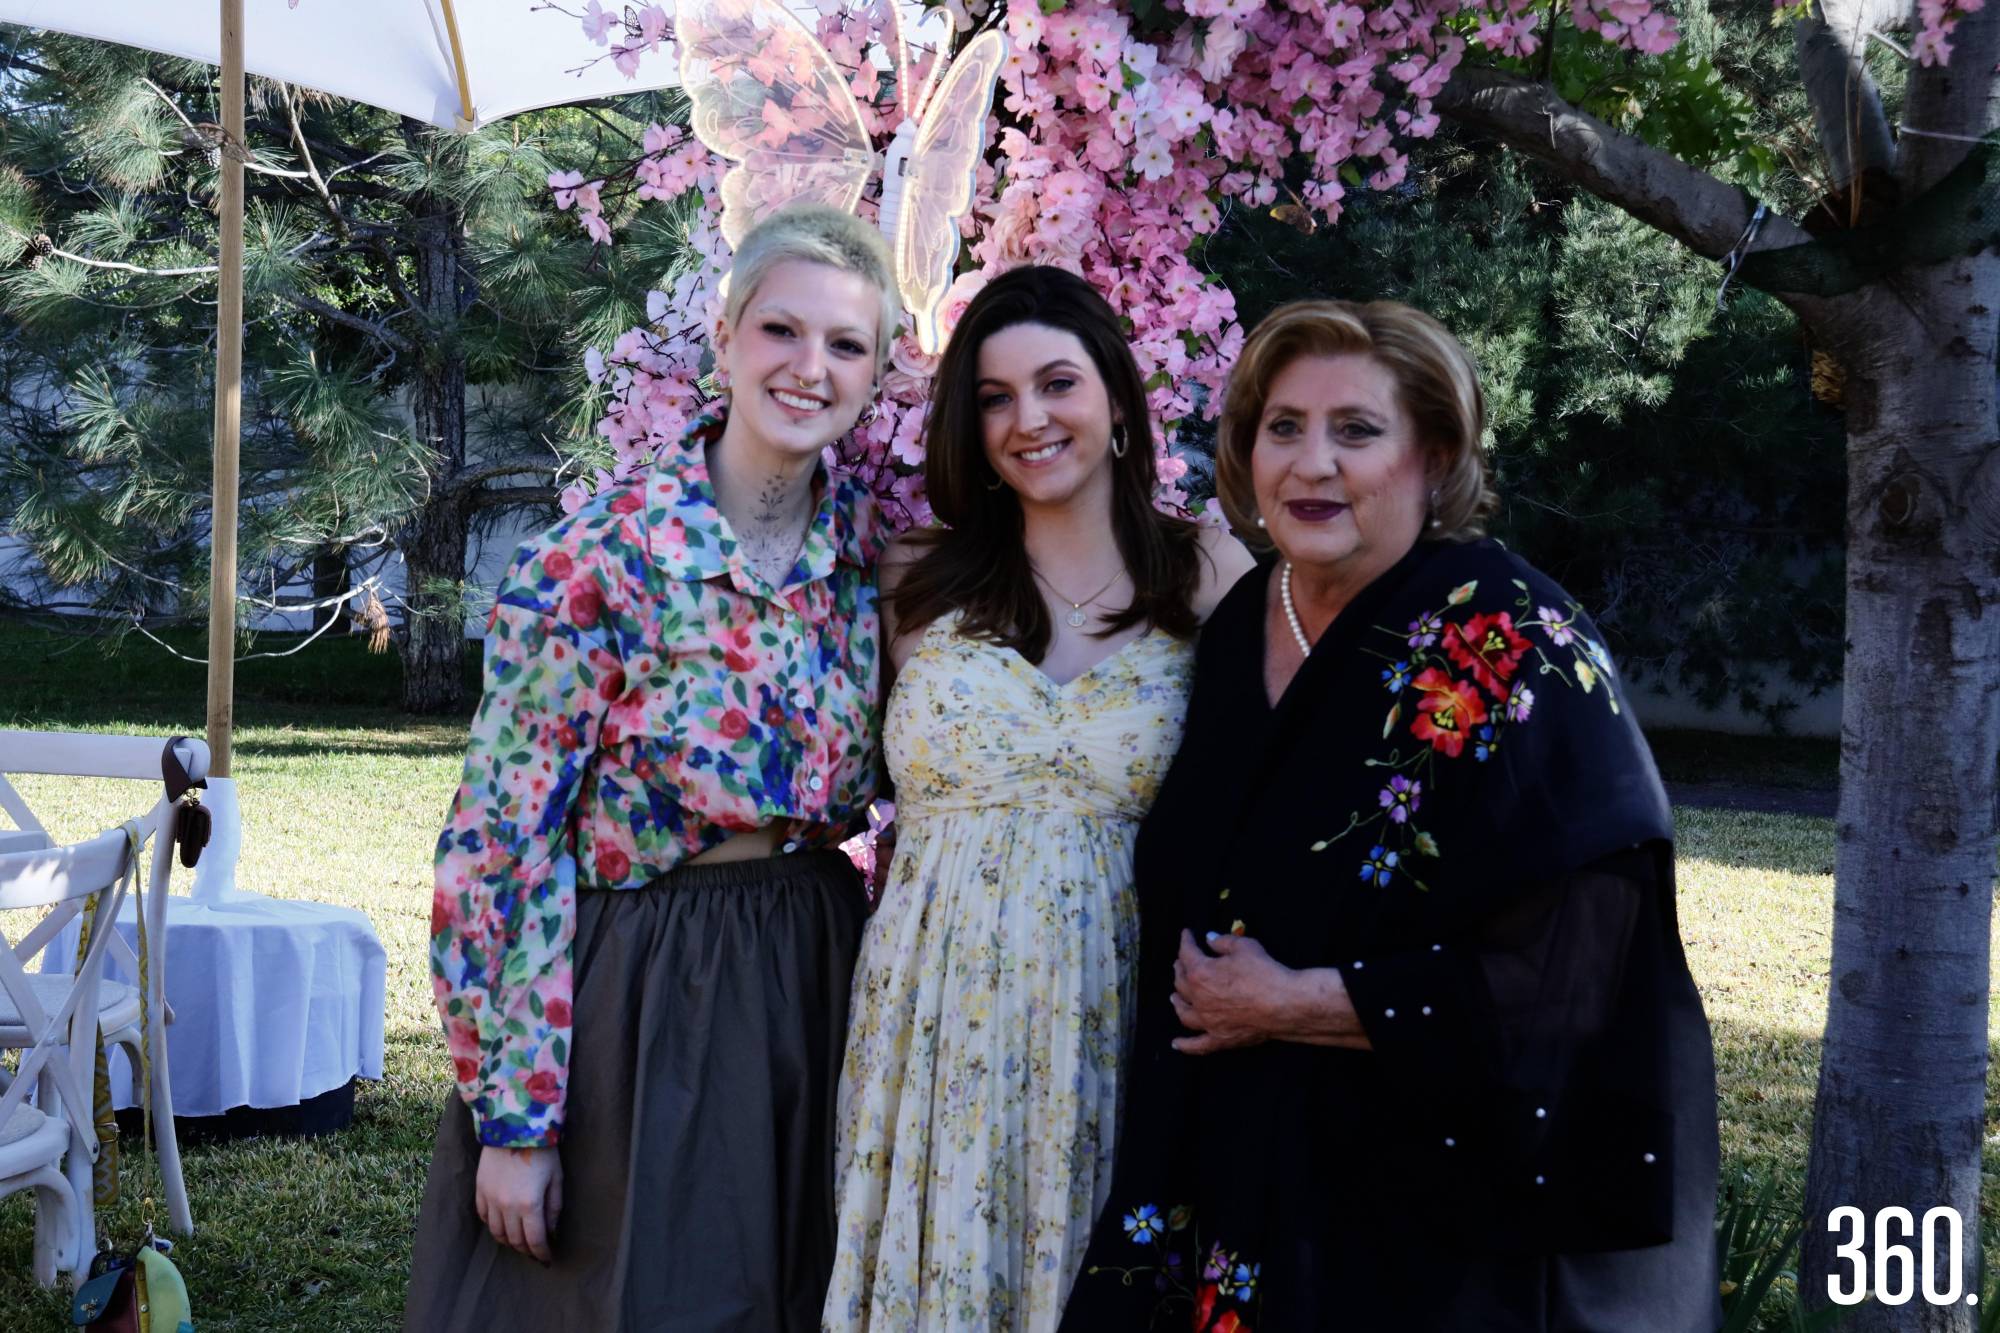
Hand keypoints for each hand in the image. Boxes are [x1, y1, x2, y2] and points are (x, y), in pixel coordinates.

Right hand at [475, 1144, 562, 1262]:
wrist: (514, 1126)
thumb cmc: (541, 1151)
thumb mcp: (556, 1179)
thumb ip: (554, 1208)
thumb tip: (551, 1231)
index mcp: (529, 1205)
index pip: (534, 1240)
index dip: (541, 1253)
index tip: (547, 1259)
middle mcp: (507, 1207)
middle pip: (514, 1240)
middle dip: (526, 1250)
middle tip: (535, 1251)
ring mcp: (491, 1199)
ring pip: (497, 1233)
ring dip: (509, 1241)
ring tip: (519, 1241)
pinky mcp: (480, 1190)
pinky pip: (484, 1217)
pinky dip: (494, 1226)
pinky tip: (503, 1225)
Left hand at [1170, 930, 1297, 1055]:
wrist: (1283, 1005)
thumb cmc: (1264, 973)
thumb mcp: (1244, 947)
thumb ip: (1223, 942)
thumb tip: (1210, 938)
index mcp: (1200, 973)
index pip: (1187, 953)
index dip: (1186, 941)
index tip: (1187, 934)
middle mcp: (1198, 999)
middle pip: (1181, 983)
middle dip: (1180, 969)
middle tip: (1181, 963)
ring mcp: (1207, 1021)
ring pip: (1184, 1013)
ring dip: (1177, 1002)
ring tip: (1175, 998)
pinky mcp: (1220, 1039)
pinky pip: (1197, 1045)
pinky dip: (1185, 1045)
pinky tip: (1176, 1044)